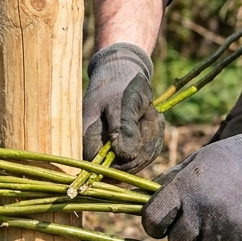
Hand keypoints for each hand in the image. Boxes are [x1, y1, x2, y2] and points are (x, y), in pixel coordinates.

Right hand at [82, 43, 163, 171]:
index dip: (125, 161)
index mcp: (88, 139)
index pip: (103, 168)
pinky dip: (154, 137)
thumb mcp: (123, 103)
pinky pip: (144, 154)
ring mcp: (112, 150)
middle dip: (145, 144)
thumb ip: (124, 129)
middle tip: (149, 115)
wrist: (124, 72)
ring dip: (151, 138)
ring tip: (149, 113)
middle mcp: (97, 149)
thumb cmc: (120, 85)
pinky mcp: (125, 147)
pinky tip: (151, 118)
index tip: (140, 138)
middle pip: (125, 167)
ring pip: (138, 161)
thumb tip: (126, 156)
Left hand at [143, 112, 241, 240]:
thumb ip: (171, 183)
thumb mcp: (198, 160)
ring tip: (221, 220)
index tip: (162, 223)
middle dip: (183, 233)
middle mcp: (204, 212)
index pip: (152, 220)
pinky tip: (239, 226)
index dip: (154, 224)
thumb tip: (143, 201)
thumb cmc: (235, 157)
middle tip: (197, 220)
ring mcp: (228, 230)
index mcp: (186, 189)